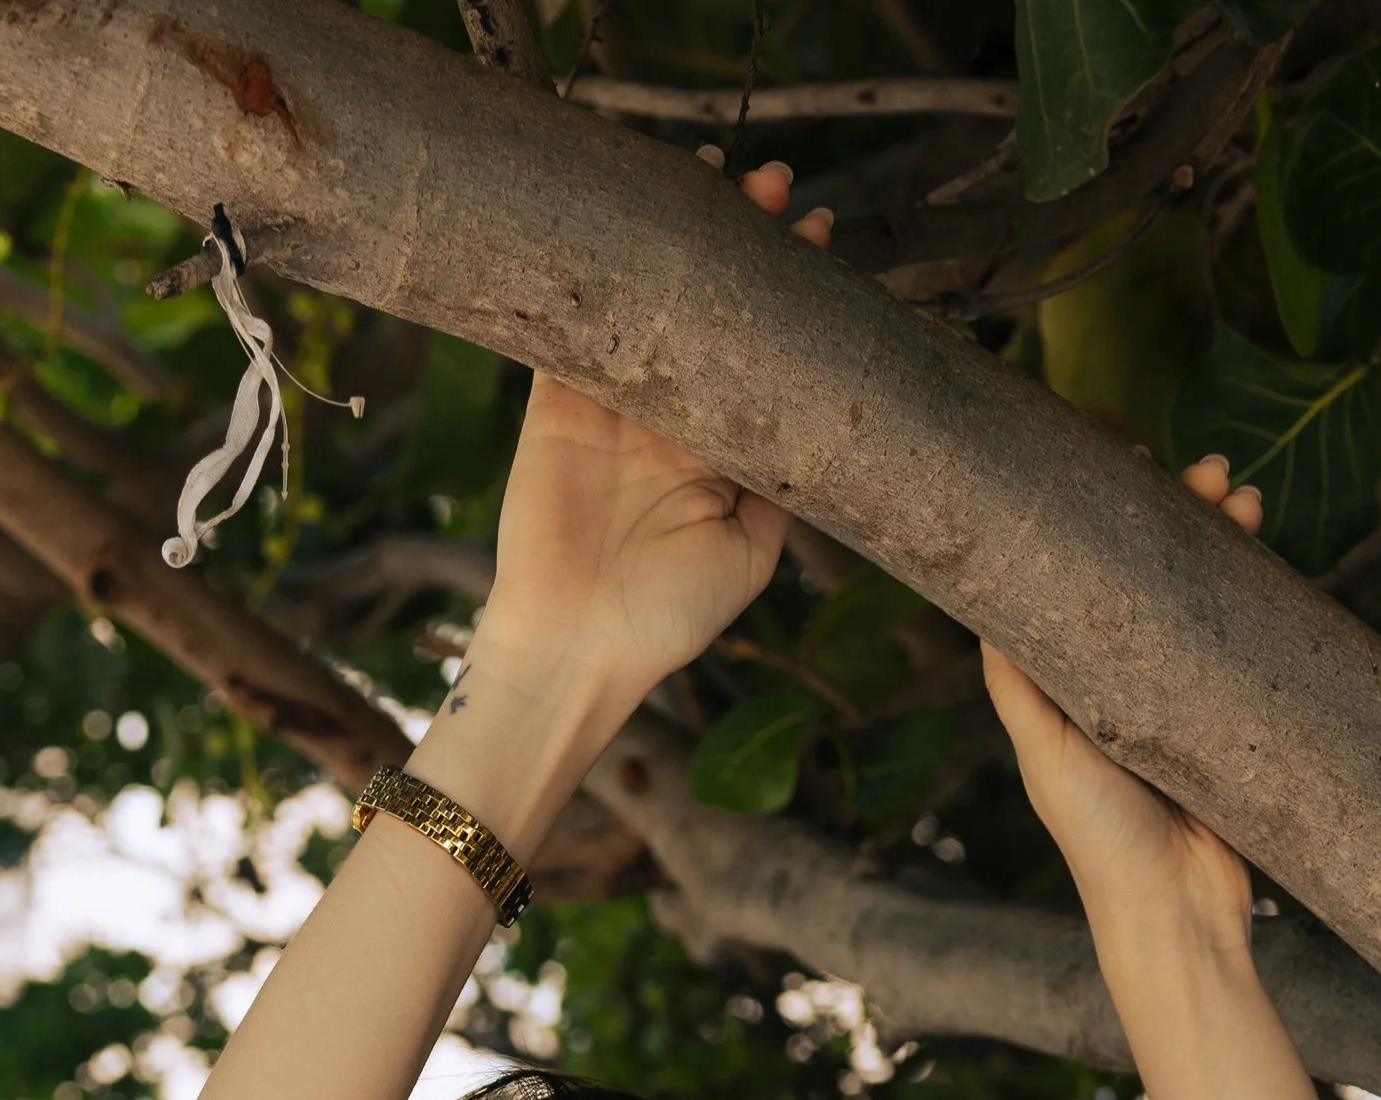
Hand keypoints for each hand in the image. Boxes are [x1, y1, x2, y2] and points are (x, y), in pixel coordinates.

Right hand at [472, 158, 833, 722]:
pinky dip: (595, 269)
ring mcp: (612, 403)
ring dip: (676, 235)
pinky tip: (624, 214)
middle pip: (710, 307)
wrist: (579, 648)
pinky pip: (576, 325)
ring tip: (714, 170)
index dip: (791, 291)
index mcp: (719, 446)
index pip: (762, 349)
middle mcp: (669, 415)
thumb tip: (816, 412)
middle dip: (742, 240)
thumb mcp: (751, 550)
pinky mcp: (557, 402)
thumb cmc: (669, 615)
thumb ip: (780, 481)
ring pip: (647, 298)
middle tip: (775, 183)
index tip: (822, 236)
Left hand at [982, 454, 1262, 952]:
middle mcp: (1123, 684)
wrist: (1178, 914)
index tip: (1134, 468)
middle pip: (1152, 577)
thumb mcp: (1048, 756)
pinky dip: (1258, 593)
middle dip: (1184, 519)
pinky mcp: (1228, 720)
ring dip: (1225, 543)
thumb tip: (983, 605)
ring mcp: (1180, 698)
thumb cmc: (1103, 843)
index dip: (1112, 522)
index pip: (1088, 581)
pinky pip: (1242, 640)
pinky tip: (1271, 555)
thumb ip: (1020, 687)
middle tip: (1215, 474)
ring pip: (1202, 597)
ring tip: (1249, 500)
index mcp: (1071, 685)